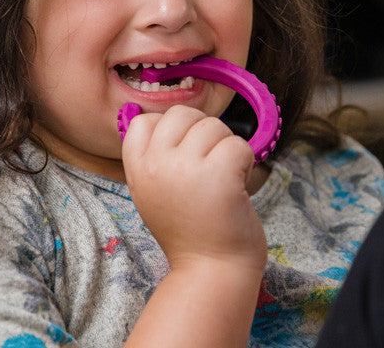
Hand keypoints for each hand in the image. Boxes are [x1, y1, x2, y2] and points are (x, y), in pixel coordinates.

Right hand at [122, 105, 265, 271]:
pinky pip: (239, 145)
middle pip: (183, 113)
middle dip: (203, 130)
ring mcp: (185, 169)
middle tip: (210, 162)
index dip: (170, 129)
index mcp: (137, 167)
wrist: (210, 271)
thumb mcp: (152, 191)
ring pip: (214, 125)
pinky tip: (238, 185)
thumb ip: (155, 156)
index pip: (146, 120)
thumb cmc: (188, 229)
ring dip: (226, 147)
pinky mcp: (219, 176)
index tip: (184, 154)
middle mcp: (156, 164)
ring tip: (223, 178)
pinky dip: (246, 162)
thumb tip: (170, 118)